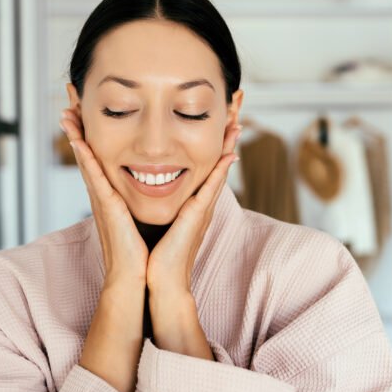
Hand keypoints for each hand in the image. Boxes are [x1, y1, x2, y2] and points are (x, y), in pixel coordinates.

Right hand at [59, 108, 149, 287]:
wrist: (136, 279)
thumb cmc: (143, 252)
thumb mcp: (145, 218)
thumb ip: (149, 200)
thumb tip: (160, 184)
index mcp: (114, 194)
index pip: (100, 155)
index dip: (92, 131)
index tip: (86, 107)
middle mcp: (104, 193)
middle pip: (87, 150)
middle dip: (78, 123)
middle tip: (69, 96)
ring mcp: (102, 199)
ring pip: (86, 158)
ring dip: (75, 133)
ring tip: (67, 109)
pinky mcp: (106, 207)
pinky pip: (93, 177)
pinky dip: (84, 157)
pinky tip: (77, 139)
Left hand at [146, 125, 241, 295]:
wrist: (161, 282)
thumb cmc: (158, 257)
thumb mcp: (160, 224)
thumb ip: (163, 208)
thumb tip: (152, 193)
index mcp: (192, 203)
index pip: (206, 165)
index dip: (216, 142)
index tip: (222, 119)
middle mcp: (201, 203)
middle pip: (219, 161)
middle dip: (228, 135)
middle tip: (239, 108)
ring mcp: (203, 209)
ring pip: (220, 168)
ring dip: (229, 143)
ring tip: (238, 118)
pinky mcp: (198, 216)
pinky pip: (213, 187)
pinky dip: (221, 169)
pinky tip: (229, 151)